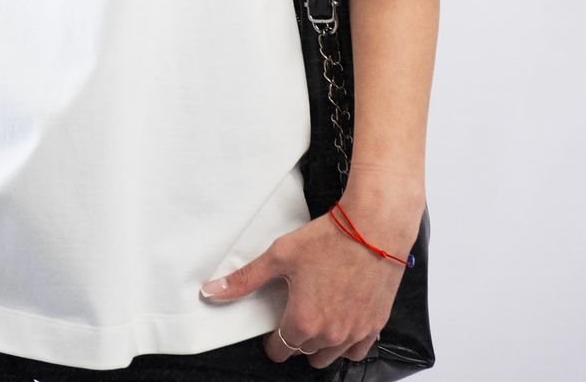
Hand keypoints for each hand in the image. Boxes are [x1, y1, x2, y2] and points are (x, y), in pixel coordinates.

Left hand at [199, 186, 420, 368]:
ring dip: (320, 344)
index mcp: (303, 322)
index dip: (272, 341)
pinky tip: (341, 322)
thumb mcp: (279, 255)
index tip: (273, 330)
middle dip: (295, 340)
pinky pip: (357, 351)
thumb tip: (210, 292)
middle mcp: (330, 335)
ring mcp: (355, 333)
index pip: (279, 351)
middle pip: (304, 353)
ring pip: (330, 356)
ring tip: (316, 317)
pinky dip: (347, 343)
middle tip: (295, 314)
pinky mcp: (375, 325)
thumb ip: (245, 279)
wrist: (373, 229)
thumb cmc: (327, 239)